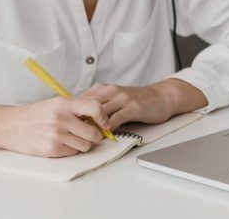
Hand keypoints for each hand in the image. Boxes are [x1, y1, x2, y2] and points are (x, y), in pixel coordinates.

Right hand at [0, 97, 110, 157]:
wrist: (11, 126)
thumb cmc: (35, 114)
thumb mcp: (55, 103)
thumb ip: (77, 106)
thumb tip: (102, 109)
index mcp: (64, 103)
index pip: (95, 108)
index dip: (103, 117)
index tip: (103, 122)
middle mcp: (61, 118)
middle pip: (93, 132)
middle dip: (94, 136)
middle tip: (89, 133)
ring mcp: (56, 135)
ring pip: (85, 145)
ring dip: (83, 144)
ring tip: (72, 137)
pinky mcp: (51, 149)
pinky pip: (73, 153)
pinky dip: (71, 150)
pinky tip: (62, 143)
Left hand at [80, 79, 207, 128]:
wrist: (161, 96)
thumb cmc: (138, 101)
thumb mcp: (115, 100)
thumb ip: (100, 107)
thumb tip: (81, 121)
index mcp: (103, 89)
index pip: (81, 100)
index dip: (73, 113)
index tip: (67, 125)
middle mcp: (110, 91)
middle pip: (87, 106)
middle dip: (79, 121)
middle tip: (73, 134)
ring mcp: (122, 98)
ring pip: (99, 113)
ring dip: (92, 127)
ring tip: (87, 138)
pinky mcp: (133, 107)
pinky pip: (115, 119)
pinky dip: (107, 129)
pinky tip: (105, 136)